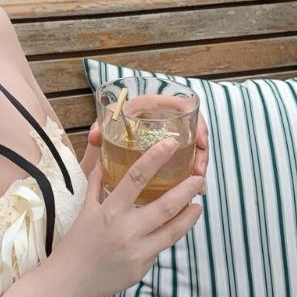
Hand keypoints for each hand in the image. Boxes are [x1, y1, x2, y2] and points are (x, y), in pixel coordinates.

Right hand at [47, 135, 205, 296]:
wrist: (66, 282)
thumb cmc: (74, 244)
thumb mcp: (84, 209)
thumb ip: (97, 183)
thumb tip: (104, 157)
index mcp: (110, 211)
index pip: (137, 177)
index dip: (156, 158)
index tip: (171, 143)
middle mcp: (126, 231)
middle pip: (166, 205)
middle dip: (187, 190)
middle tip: (199, 179)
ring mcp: (137, 252)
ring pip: (173, 231)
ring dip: (189, 216)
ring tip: (197, 205)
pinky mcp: (142, 269)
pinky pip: (159, 248)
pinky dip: (166, 237)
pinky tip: (170, 230)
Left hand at [83, 108, 208, 179]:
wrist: (107, 140)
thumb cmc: (107, 130)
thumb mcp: (104, 129)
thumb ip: (99, 129)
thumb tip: (95, 136)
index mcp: (149, 106)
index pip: (179, 106)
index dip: (195, 122)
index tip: (200, 142)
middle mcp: (164, 118)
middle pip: (192, 128)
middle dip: (200, 150)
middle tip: (199, 172)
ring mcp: (170, 135)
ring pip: (193, 146)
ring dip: (198, 165)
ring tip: (199, 187)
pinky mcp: (173, 152)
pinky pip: (189, 159)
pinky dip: (193, 174)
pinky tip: (196, 190)